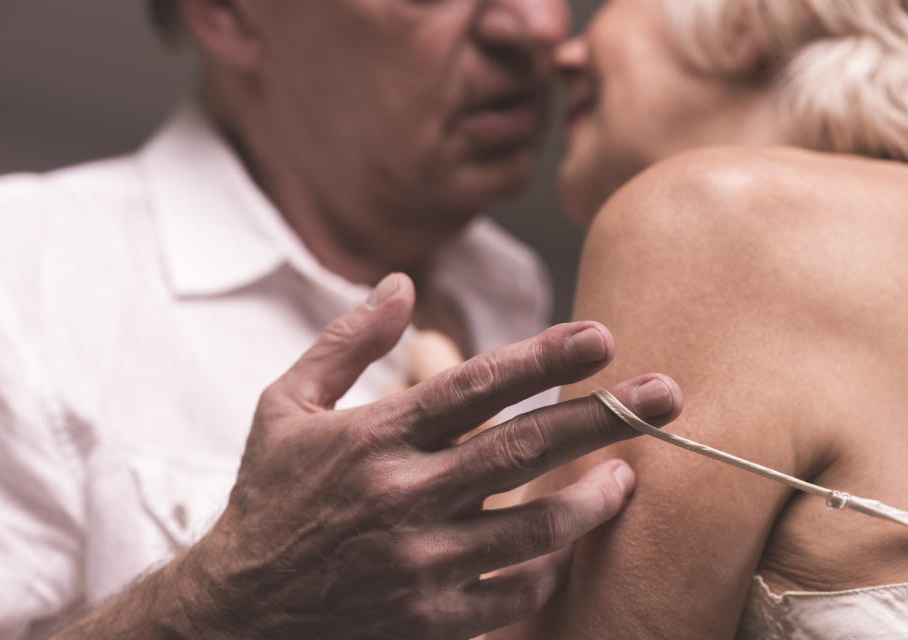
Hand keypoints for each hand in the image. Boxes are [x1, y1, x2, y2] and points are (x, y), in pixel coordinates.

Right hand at [176, 273, 682, 638]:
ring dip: (593, 498)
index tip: (603, 337)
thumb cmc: (269, 495)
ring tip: (631, 474)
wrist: (240, 608)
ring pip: (534, 527)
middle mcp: (404, 496)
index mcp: (374, 437)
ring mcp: (421, 562)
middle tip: (667, 394)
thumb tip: (403, 282)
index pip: (476, 386)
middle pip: (523, 449)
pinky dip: (549, 569)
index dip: (544, 357)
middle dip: (603, 417)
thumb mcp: (285, 404)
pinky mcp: (430, 616)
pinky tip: (568, 545)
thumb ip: (347, 341)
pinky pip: (513, 594)